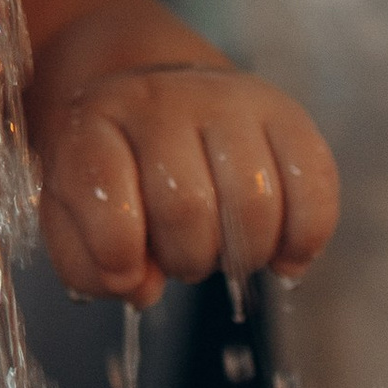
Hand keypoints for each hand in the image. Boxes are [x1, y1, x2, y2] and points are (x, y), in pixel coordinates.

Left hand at [33, 58, 338, 303]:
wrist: (156, 101)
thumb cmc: (115, 174)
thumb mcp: (72, 214)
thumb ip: (88, 264)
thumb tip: (144, 287)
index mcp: (95, 120)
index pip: (101, 186)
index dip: (114, 252)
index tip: (126, 272)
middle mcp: (162, 99)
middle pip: (186, 208)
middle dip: (187, 260)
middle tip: (183, 258)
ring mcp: (229, 100)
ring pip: (252, 205)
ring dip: (242, 257)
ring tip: (227, 251)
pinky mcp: (287, 114)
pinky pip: (314, 189)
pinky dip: (303, 240)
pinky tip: (282, 256)